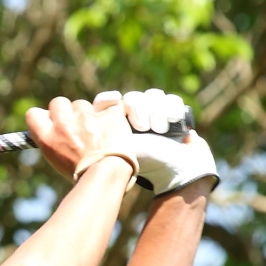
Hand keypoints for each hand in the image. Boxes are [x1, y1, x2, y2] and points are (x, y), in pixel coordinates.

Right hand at [25, 96, 133, 180]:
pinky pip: (111, 102)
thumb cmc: (84, 174)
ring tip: (97, 133)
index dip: (44, 116)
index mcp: (48, 137)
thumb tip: (54, 130)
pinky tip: (114, 121)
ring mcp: (87, 116)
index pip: (33, 114)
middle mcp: (64, 124)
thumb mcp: (58, 161)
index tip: (51, 121)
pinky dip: (113, 110)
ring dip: (88, 114)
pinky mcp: (108, 113)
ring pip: (83, 104)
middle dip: (66, 111)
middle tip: (76, 127)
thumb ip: (54, 141)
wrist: (108, 175)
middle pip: (58, 102)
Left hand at [91, 87, 218, 194]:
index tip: (113, 101)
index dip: (107, 99)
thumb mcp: (121, 150)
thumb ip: (105, 136)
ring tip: (160, 130)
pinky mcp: (174, 112)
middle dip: (139, 110)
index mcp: (118, 124)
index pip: (106, 101)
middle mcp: (136, 116)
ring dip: (156, 112)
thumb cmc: (147, 163)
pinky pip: (171, 100)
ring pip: (153, 96)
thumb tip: (87, 125)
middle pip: (133, 98)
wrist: (178, 169)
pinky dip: (172, 109)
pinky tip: (173, 120)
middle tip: (143, 128)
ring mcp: (156, 112)